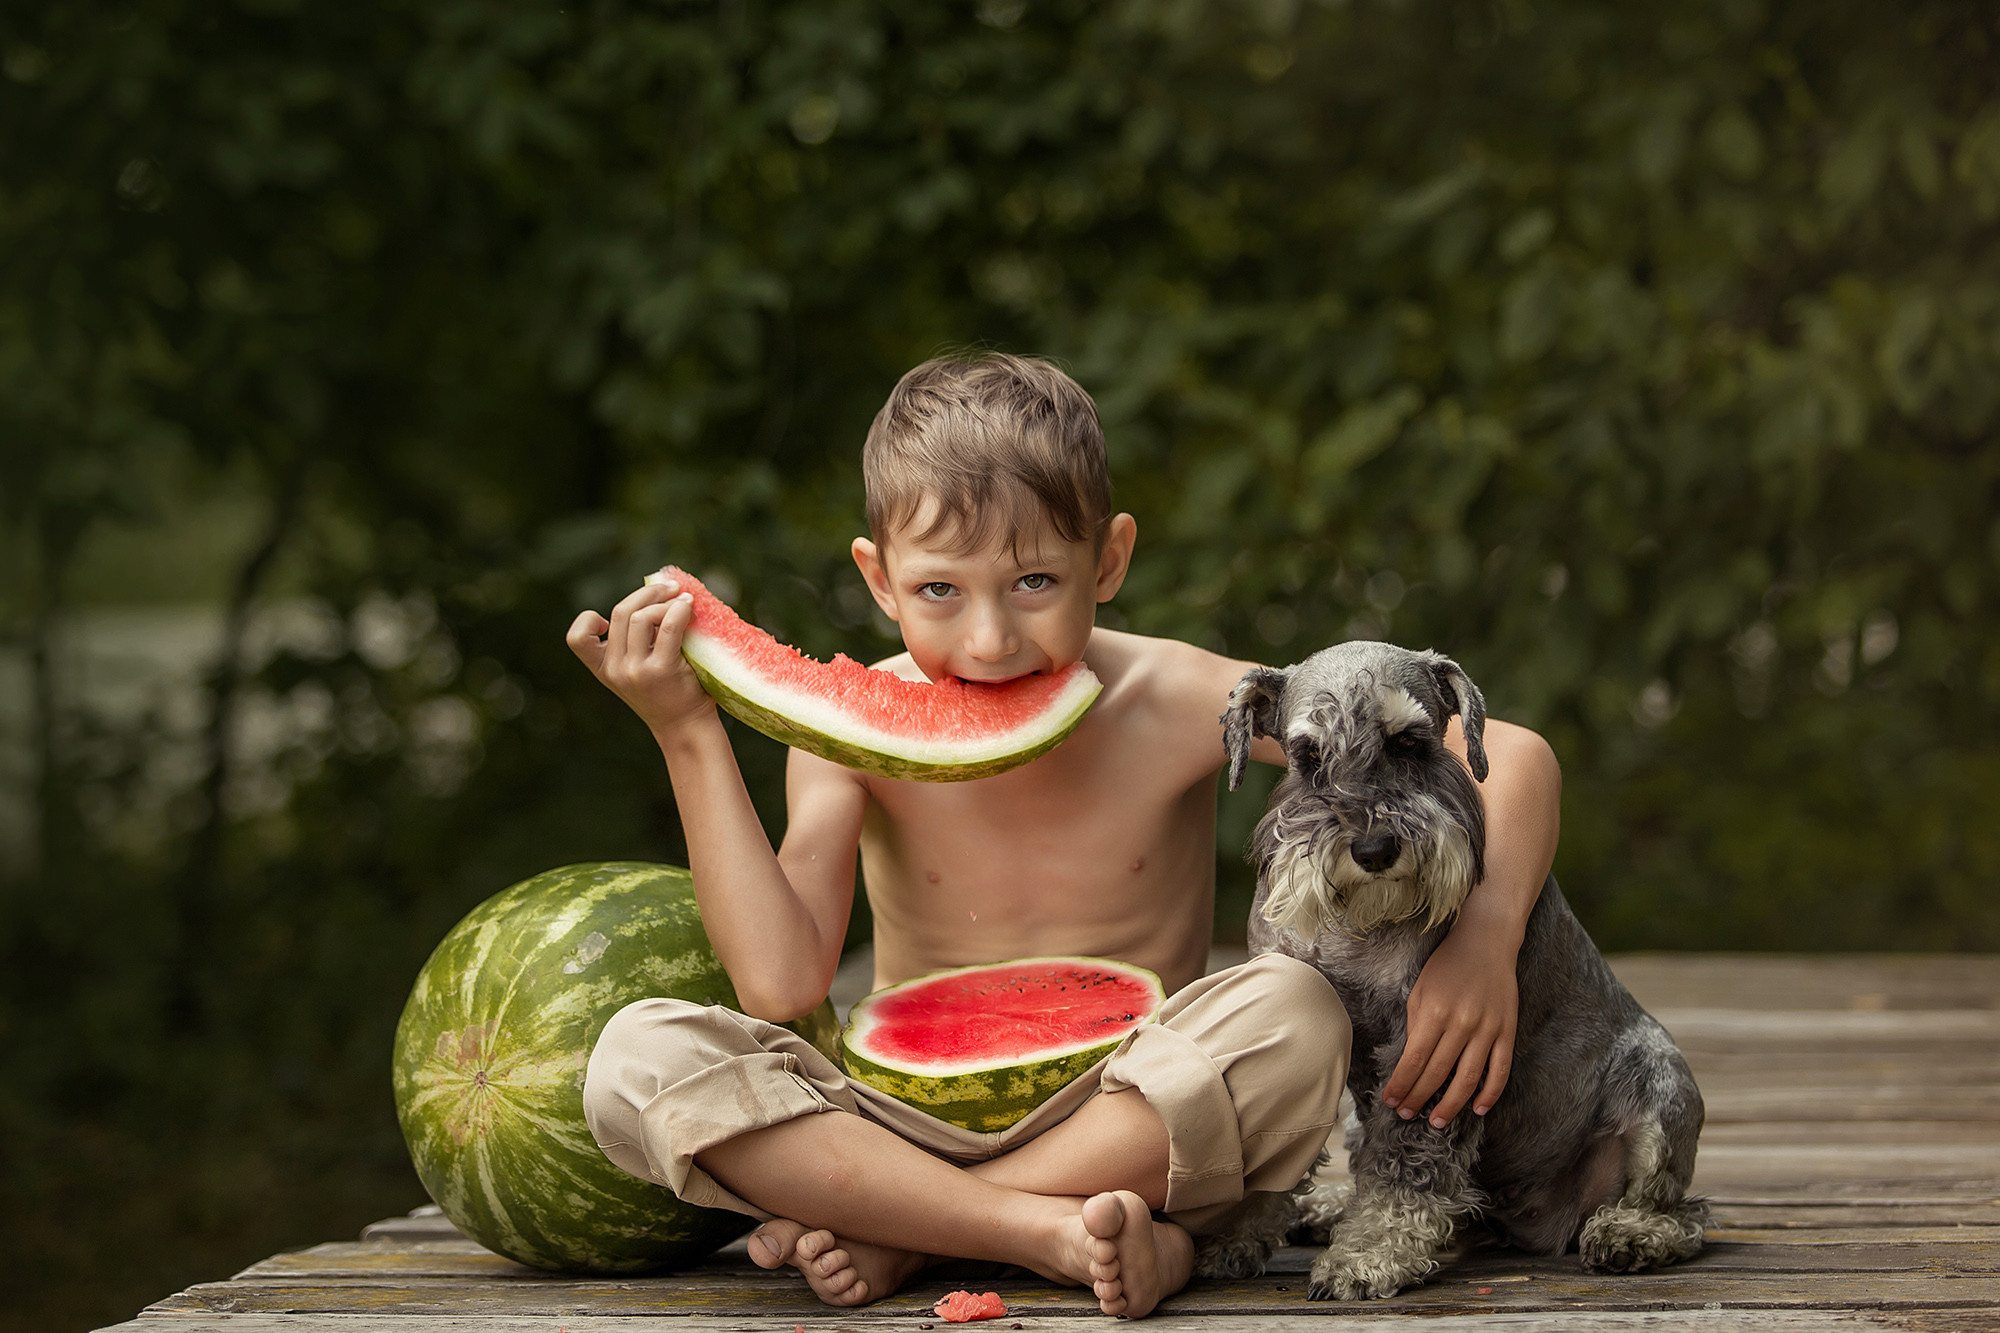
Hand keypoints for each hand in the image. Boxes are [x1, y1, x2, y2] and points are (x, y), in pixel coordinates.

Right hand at [566, 572, 716, 737]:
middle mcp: (614, 670)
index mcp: (602, 669)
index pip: (576, 638)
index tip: (610, 619)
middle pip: (620, 612)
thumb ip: (634, 641)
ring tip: (684, 601)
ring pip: (642, 616)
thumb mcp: (637, 669)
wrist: (686, 727)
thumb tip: (653, 591)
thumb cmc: (667, 692)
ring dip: (665, 601)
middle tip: (669, 588)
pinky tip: (689, 607)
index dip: (589, 620)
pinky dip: (680, 609)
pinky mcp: (662, 669)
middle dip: (647, 593)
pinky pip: (669, 625)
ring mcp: (636, 670)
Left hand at [1381, 923, 1517, 1126]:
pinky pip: (1500, 1070)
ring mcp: (1488, 1029)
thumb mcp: (1420, 989)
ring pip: (1469, 1079)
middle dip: (1418, 1098)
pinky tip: (1477, 1108)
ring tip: (1436, 1121)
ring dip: (1451, 1105)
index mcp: (1435, 1012)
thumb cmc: (1446, 965)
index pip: (1414, 1060)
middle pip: (1438, 1074)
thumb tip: (1410, 1063)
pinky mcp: (1507, 1031)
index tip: (1390, 1101)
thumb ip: (1416, 1026)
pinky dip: (1490, 1093)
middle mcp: (1463, 1023)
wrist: (1486, 942)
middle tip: (1406, 1115)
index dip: (1401, 1085)